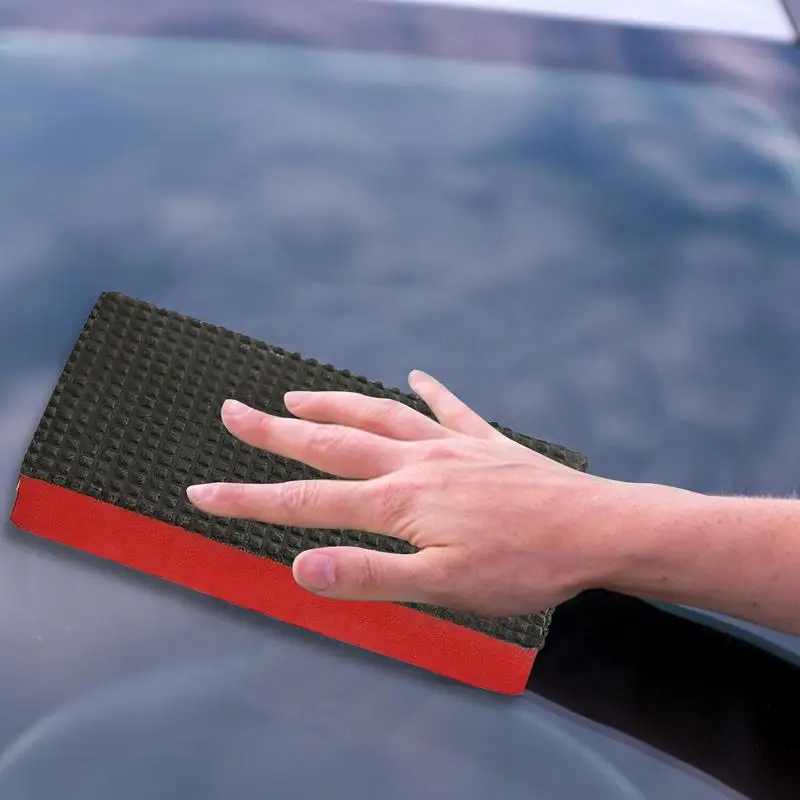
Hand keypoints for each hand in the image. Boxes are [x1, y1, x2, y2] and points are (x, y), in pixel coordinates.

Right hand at [186, 370, 626, 615]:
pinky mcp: (487, 444)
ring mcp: (453, 447)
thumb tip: (298, 567)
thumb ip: (368, 576)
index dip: (248, 499)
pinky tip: (418, 375)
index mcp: (399, 502)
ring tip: (297, 397)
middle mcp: (417, 463)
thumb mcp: (443, 589)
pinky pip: (451, 410)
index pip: (306, 501)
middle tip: (231, 412)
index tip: (200, 492)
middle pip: (331, 443)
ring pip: (379, 416)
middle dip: (274, 433)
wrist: (598, 530)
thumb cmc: (524, 567)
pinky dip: (430, 392)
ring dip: (334, 406)